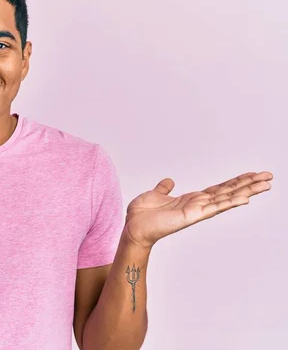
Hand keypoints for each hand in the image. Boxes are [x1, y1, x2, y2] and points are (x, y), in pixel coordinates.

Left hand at [123, 171, 272, 247]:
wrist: (133, 228)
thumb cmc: (142, 215)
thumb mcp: (154, 195)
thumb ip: (164, 189)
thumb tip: (169, 181)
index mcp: (191, 199)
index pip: (219, 188)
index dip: (236, 181)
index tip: (252, 174)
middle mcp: (198, 205)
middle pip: (229, 192)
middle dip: (249, 184)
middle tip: (269, 176)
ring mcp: (197, 211)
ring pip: (227, 198)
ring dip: (247, 191)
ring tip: (265, 184)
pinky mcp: (192, 215)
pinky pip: (214, 207)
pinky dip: (229, 203)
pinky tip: (245, 199)